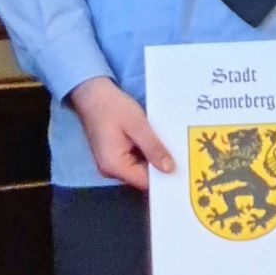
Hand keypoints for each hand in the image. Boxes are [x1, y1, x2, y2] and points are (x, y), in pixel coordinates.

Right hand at [66, 76, 174, 190]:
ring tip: (173, 148)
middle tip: (183, 157)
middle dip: (160, 167)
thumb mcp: (138, 125)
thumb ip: (153, 148)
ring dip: (153, 158)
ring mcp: (111, 162)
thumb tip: (170, 170)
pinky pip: (134, 159)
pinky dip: (146, 152)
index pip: (145, 182)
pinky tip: (157, 142)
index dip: (164, 178)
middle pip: (142, 177)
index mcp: (114, 166)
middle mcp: (111, 170)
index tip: (184, 171)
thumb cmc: (113, 106)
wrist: (91, 92)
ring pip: (140, 167)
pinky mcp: (113, 154)